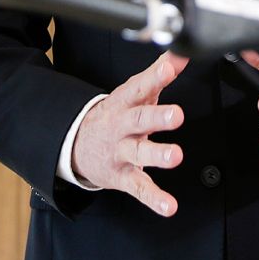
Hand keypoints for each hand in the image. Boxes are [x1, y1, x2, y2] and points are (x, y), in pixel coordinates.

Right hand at [71, 52, 187, 215]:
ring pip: (138, 152)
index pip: (140, 86)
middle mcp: (121, 126)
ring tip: (176, 156)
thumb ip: (158, 74)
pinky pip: (139, 188)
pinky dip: (154, 198)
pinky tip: (168, 205)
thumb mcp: (133, 92)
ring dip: (157, 154)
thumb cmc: (115, 115)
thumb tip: (181, 53)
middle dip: (158, 117)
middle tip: (177, 115)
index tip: (171, 67)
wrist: (77, 144)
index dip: (155, 77)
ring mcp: (120, 152)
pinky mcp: (122, 177)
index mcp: (124, 103)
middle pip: (139, 119)